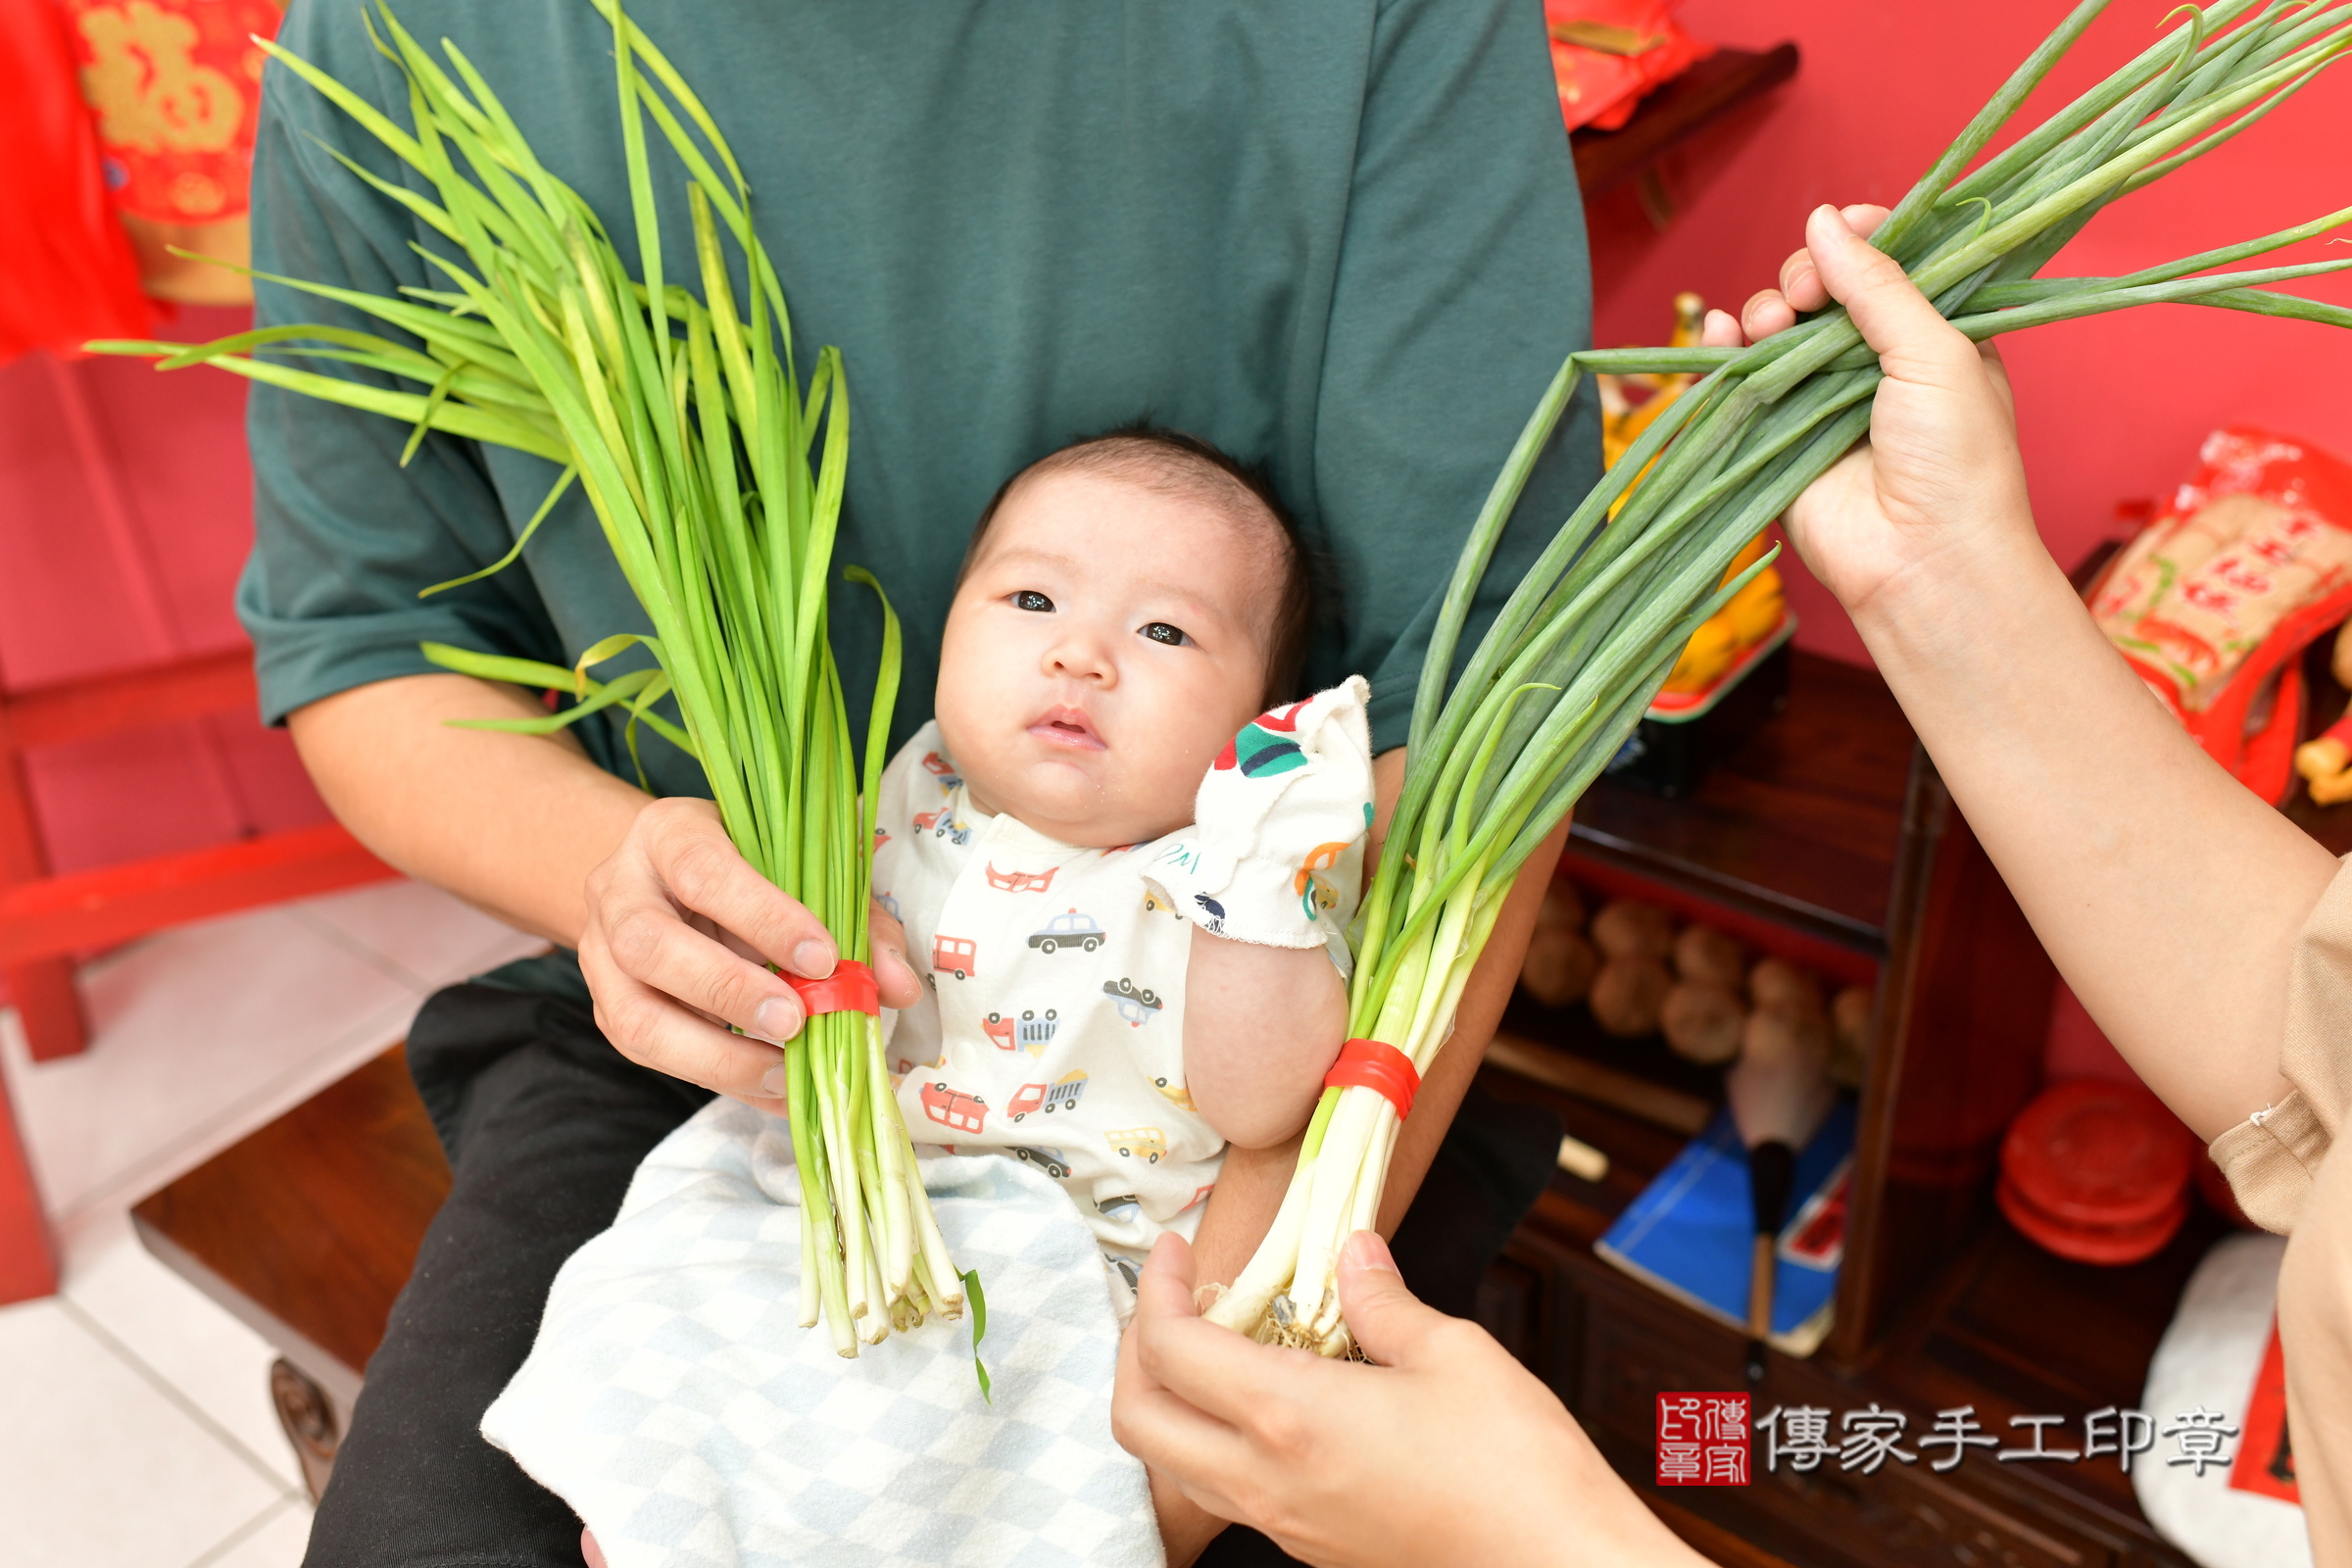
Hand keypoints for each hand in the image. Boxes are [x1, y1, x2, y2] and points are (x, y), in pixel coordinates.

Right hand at [577, 797, 921, 1110]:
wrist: (671, 880)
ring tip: (784, 1071)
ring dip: (714, 1055)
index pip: (702, 869)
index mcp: (668, 833)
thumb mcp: (805, 871)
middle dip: (728, 991)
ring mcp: (602, 955)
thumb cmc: (752, 867)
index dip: (761, 916)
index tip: (822, 958)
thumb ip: (855, 920)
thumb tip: (898, 987)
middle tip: (797, 1023)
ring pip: (633, 1017)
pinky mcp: (609, 1009)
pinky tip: (772, 1089)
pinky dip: (717, 1080)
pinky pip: (649, 1055)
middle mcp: (619, 890)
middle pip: (650, 945)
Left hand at [1113, 1232, 1704, 1567]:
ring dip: (1167, 1400)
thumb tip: (1351, 1255)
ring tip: (1211, 1344)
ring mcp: (1284, 1524)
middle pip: (1137, 1419)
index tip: (1172, 1249)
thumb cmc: (1514, 1465)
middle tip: (1168, 1298)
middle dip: (1131, 1349)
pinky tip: (1269, 1401)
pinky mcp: (1310, 1548)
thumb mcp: (1453, 1352)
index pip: (1170, 1349)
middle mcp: (1266, 1480)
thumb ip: (1382, 1300)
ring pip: (1173, 1464)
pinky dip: (1215, 1438)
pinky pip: (1226, 1492)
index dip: (1155, 1289)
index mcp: (1288, 1418)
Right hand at [1699, 203, 2036, 627]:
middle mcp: (1872, 360)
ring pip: (1775, 327)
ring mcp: (1819, 398)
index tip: (1845, 228)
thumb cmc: (1956, 459)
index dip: (1861, 237)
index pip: (1886, 262)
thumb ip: (1879, 284)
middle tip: (1806, 297)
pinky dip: (1718, 350)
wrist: (1923, 560)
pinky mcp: (1774, 436)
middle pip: (1821, 287)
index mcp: (1930, 333)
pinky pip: (1735, 381)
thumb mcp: (1936, 352)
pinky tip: (1717, 332)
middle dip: (1805, 276)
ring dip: (1764, 312)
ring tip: (1771, 327)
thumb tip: (1824, 218)